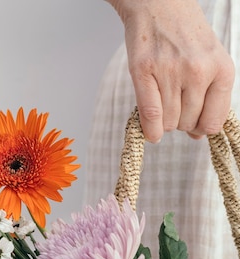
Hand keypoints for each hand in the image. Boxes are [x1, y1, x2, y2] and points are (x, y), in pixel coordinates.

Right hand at [107, 0, 234, 141]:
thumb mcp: (210, 62)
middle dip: (180, 122)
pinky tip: (151, 131)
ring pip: (169, 123)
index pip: (213, 122)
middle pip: (188, 124)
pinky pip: (151, 115)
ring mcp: (171, 71)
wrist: (159, 4)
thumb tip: (198, 136)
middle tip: (174, 105)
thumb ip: (209, 99)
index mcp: (222, 69)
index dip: (200, 127)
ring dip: (164, 121)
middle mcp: (199, 71)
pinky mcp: (144, 71)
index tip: (193, 121)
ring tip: (163, 103)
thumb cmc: (185, 36)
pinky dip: (150, 129)